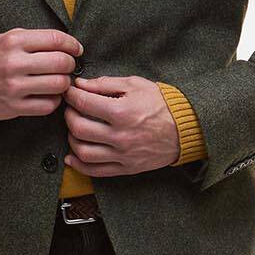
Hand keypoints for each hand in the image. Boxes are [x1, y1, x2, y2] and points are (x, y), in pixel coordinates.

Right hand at [0, 28, 83, 120]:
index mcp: (14, 41)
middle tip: (67, 67)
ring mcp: (14, 86)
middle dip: (70, 65)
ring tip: (58, 82)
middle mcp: (14, 63)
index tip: (76, 50)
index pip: (56, 40)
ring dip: (64, 84)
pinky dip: (53, 101)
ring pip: (58, 84)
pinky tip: (48, 96)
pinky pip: (48, 105)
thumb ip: (32, 39)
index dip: (72, 45)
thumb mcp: (4, 39)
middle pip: (61, 62)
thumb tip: (64, 44)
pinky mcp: (14, 107)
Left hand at [62, 74, 180, 176]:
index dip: (71, 96)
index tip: (69, 92)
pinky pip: (95, 171)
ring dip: (72, 139)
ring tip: (75, 129)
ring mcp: (122, 155)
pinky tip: (72, 156)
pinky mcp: (126, 168)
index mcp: (122, 112)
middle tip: (71, 109)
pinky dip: (78, 165)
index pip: (83, 103)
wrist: (186, 128)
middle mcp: (120, 136)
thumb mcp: (136, 85)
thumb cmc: (162, 104)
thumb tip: (81, 85)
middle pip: (78, 128)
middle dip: (68, 115)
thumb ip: (106, 84)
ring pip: (83, 152)